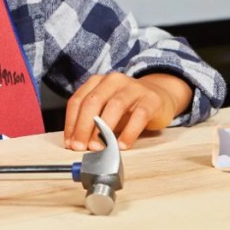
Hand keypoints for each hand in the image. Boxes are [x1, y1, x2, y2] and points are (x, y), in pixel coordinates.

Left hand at [63, 72, 192, 151]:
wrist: (159, 96)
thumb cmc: (127, 107)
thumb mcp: (105, 110)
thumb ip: (91, 122)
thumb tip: (75, 143)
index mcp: (98, 81)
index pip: (78, 100)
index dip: (71, 123)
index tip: (70, 143)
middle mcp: (114, 81)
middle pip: (93, 101)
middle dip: (84, 127)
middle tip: (80, 147)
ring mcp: (133, 88)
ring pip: (115, 106)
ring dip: (104, 129)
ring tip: (98, 148)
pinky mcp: (151, 100)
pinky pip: (139, 116)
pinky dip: (129, 132)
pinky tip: (122, 145)